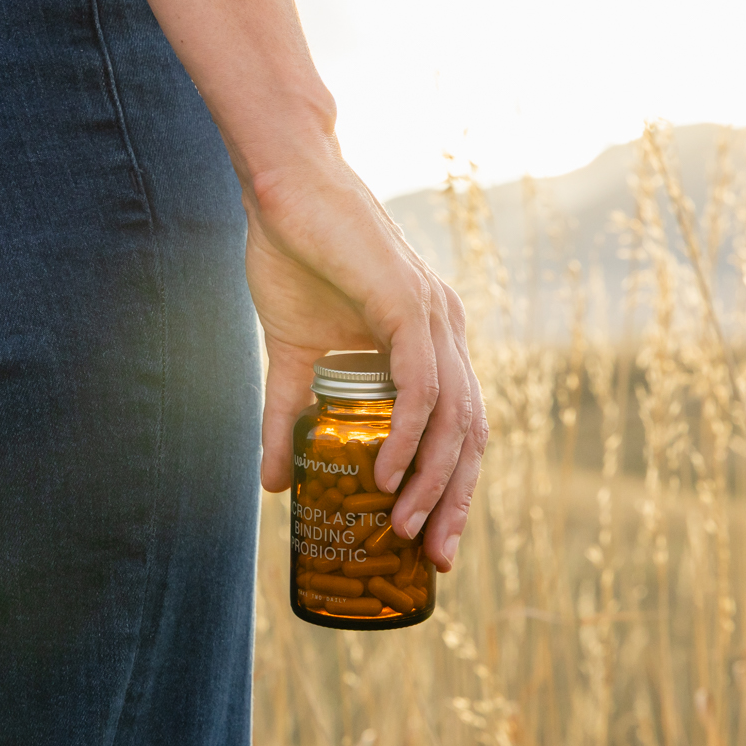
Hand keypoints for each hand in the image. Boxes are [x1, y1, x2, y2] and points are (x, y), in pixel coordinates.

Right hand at [248, 154, 488, 572]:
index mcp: (432, 343)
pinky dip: (410, 434)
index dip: (454, 491)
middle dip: (455, 501)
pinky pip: (422, 384)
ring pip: (453, 417)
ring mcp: (434, 316)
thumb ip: (288, 419)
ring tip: (402, 526)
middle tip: (431, 557)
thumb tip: (273, 487)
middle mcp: (448, 331)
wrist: (284, 188)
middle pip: (472, 435)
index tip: (432, 545)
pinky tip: (388, 472)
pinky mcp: (408, 303)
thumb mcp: (291, 357)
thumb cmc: (294, 257)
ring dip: (433, 479)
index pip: (461, 430)